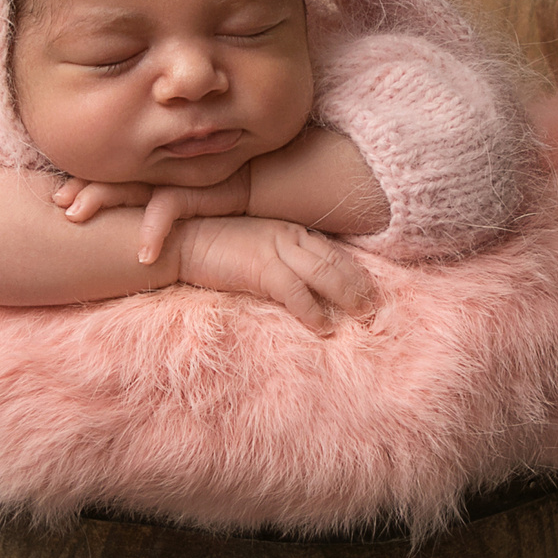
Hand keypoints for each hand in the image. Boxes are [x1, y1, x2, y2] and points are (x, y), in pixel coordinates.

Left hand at [54, 167, 254, 264]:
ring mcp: (176, 179)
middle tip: (57, 202)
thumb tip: (128, 235)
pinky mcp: (199, 190)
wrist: (271, 181)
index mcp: (153, 173)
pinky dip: (152, 232)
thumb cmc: (224, 195)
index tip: (56, 197)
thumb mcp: (186, 201)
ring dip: (99, 200)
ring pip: (127, 187)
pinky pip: (166, 210)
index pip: (110, 175)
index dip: (82, 182)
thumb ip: (159, 208)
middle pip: (110, 177)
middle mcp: (159, 172)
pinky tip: (142, 256)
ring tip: (74, 216)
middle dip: (81, 189)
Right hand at [173, 216, 375, 334]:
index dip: (354, 271)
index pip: (331, 251)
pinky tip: (323, 326)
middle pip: (335, 261)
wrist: (183, 241)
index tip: (370, 289)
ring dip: (347, 297)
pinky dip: (312, 311)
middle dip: (358, 285)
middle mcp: (288, 235)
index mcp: (288, 230)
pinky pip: (296, 292)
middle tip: (374, 308)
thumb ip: (278, 260)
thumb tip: (299, 285)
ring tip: (361, 317)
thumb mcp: (254, 249)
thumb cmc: (214, 248)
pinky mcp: (261, 267)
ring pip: (324, 273)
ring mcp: (275, 249)